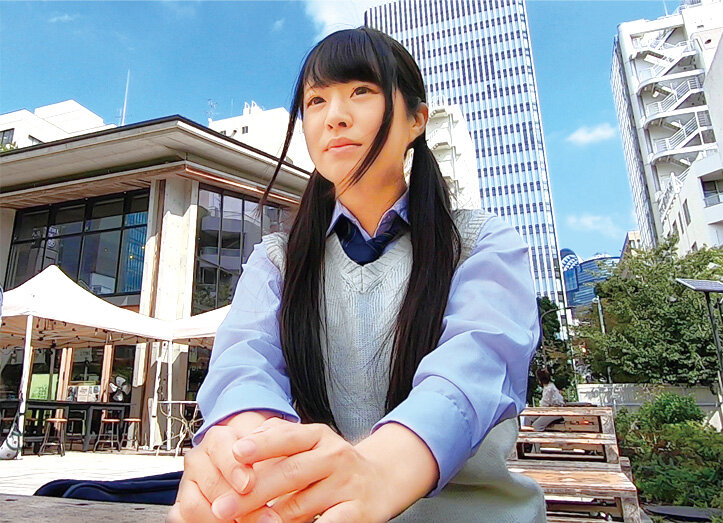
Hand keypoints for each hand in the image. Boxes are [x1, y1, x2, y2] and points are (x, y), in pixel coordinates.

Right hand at [167, 410, 282, 521]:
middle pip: (210, 484)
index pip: (220, 448)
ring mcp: (187, 483)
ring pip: (193, 506)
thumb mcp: (267, 456)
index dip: (234, 468)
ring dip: (220, 520)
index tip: (248, 485)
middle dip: (236, 504)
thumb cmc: (260, 459)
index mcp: (219, 439)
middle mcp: (198, 458)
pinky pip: (182, 518)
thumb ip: (267, 470)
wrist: (248, 466)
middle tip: (262, 518)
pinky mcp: (181, 505)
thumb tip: (263, 494)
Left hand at [214, 417, 394, 522]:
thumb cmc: (333, 464)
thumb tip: (241, 444)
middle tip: (223, 507)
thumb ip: (277, 438)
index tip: (236, 453)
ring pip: (301, 505)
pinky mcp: (357, 512)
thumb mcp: (310, 443)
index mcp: (319, 436)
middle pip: (290, 473)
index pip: (288, 437)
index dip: (262, 445)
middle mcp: (335, 456)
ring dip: (269, 518)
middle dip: (253, 492)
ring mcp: (347, 484)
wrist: (381, 480)